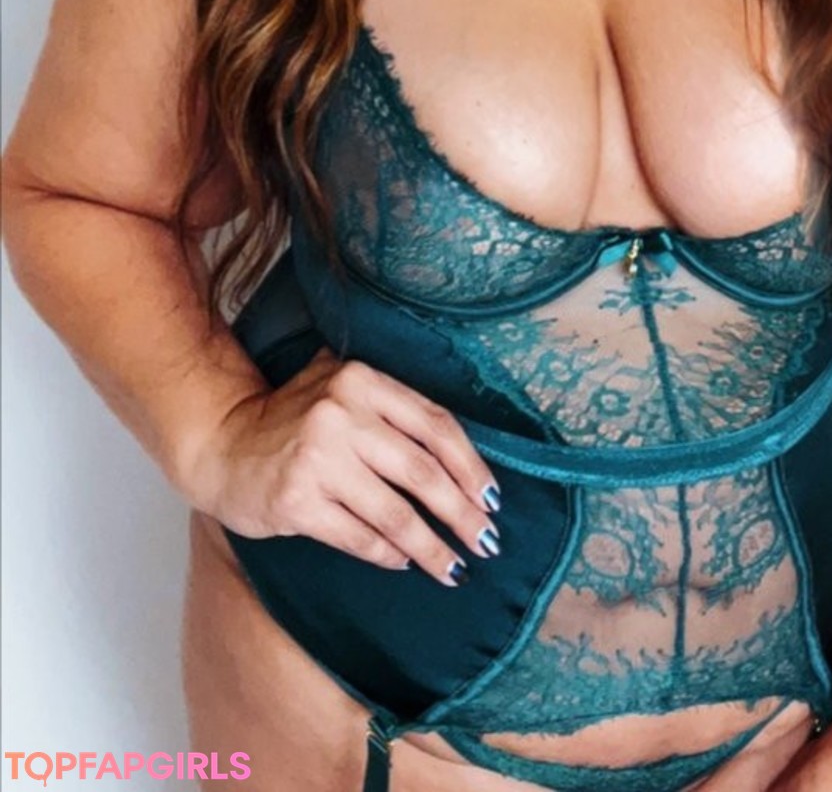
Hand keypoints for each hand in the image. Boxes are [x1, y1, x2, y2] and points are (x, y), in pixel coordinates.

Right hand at [181, 347, 501, 586]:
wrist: (222, 444)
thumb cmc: (292, 421)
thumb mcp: (339, 390)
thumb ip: (391, 406)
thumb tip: (462, 460)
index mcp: (361, 380)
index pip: (435, 425)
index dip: (470, 466)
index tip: (492, 499)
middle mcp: (341, 414)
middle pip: (423, 472)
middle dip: (462, 513)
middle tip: (487, 542)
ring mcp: (317, 459)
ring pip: (396, 513)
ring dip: (432, 547)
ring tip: (454, 568)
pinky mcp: (296, 501)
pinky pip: (360, 536)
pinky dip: (388, 554)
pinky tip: (404, 563)